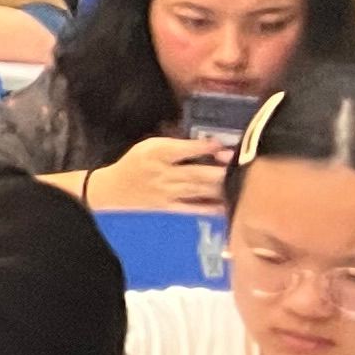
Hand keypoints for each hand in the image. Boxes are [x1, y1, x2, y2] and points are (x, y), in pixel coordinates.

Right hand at [88, 134, 228, 212]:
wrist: (113, 190)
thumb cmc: (136, 163)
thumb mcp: (150, 145)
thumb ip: (177, 145)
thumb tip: (210, 145)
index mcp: (156, 154)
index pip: (183, 150)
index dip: (205, 147)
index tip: (222, 145)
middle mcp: (163, 174)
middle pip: (196, 173)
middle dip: (219, 169)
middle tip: (240, 165)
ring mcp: (168, 193)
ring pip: (199, 190)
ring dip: (221, 186)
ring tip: (241, 181)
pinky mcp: (171, 208)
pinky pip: (194, 209)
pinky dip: (212, 208)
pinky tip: (230, 205)